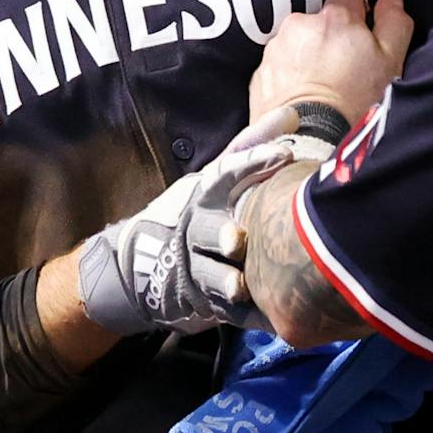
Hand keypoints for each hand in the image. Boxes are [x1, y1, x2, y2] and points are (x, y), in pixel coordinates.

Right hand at [76, 108, 306, 334]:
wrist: (141, 265)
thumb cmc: (197, 213)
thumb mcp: (217, 178)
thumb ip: (253, 148)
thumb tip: (291, 115)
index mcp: (203, 193)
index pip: (226, 172)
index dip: (253, 161)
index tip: (285, 153)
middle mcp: (195, 228)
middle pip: (206, 230)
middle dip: (220, 234)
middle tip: (236, 238)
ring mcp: (191, 267)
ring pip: (207, 274)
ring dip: (222, 280)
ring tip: (238, 287)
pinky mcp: (195, 300)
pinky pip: (218, 309)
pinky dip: (240, 315)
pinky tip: (266, 317)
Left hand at [249, 0, 412, 125]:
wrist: (307, 137)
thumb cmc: (352, 99)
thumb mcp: (390, 62)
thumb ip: (394, 23)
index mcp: (335, 17)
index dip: (360, 15)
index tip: (363, 38)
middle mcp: (301, 24)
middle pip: (322, 20)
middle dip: (332, 37)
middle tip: (345, 68)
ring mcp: (277, 47)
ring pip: (299, 42)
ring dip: (309, 55)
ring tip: (323, 85)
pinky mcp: (261, 71)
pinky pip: (281, 64)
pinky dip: (291, 74)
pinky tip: (304, 96)